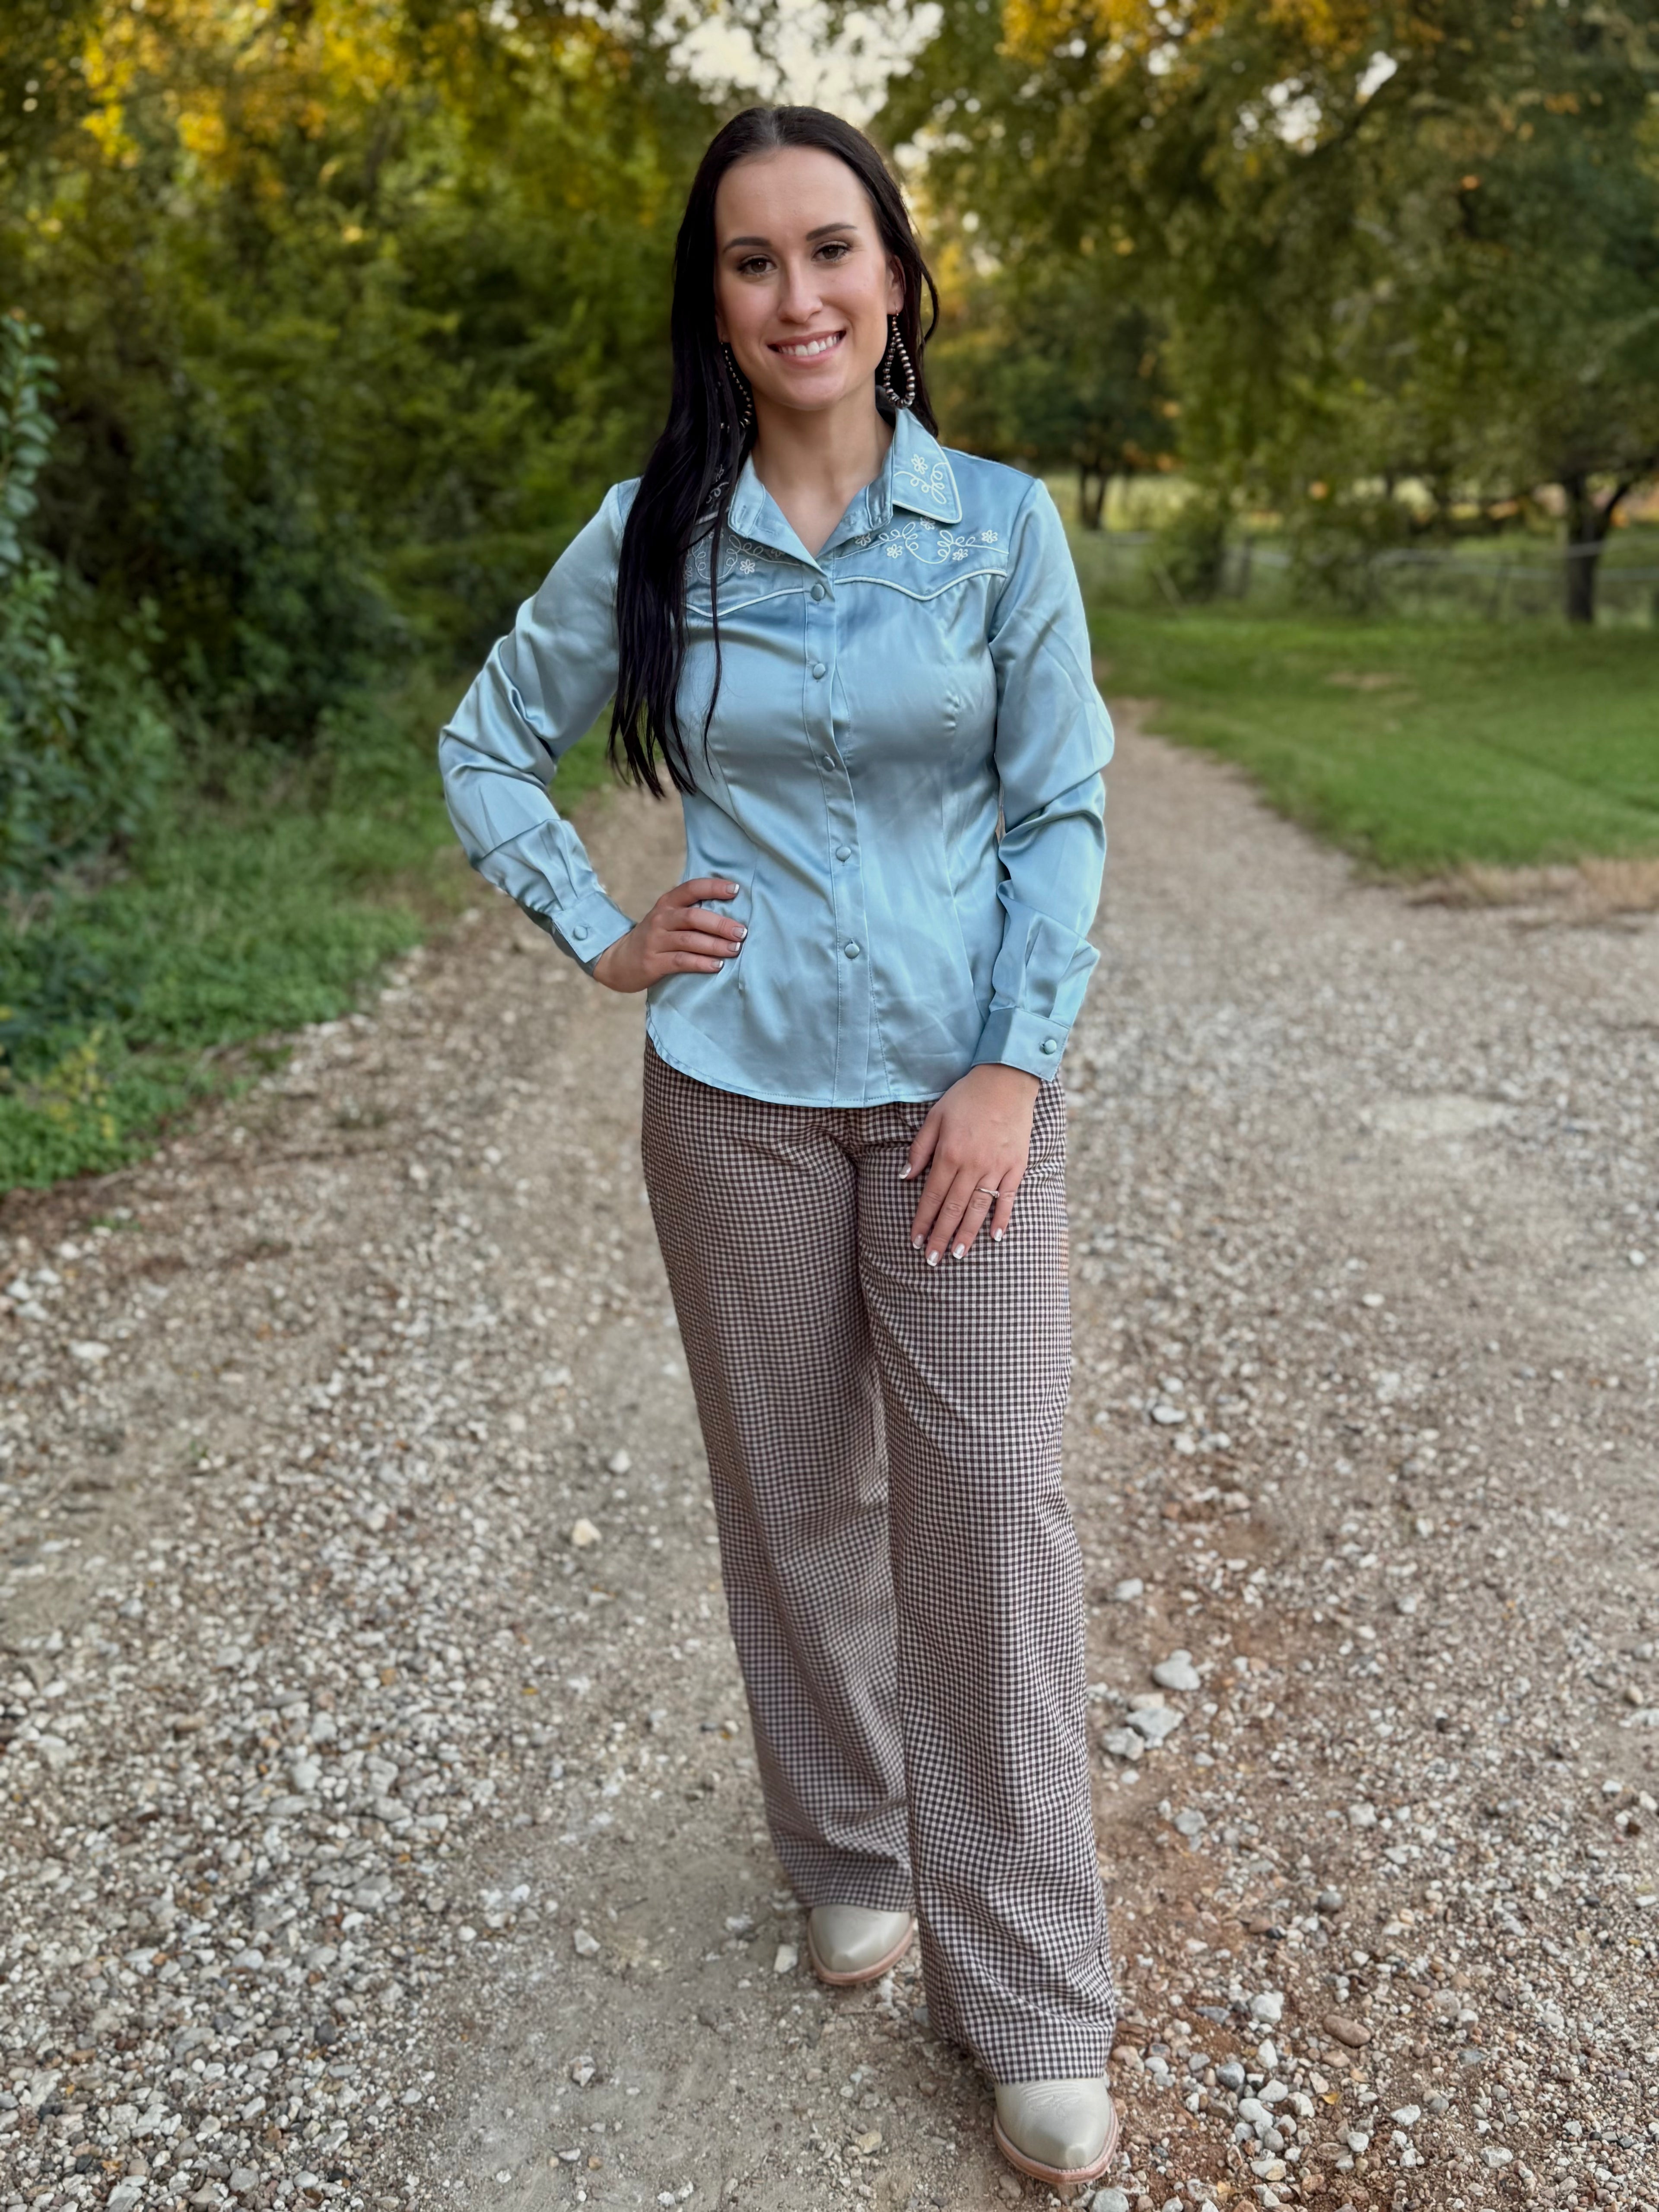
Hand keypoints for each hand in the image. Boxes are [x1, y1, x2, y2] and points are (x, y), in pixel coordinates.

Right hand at [591, 877, 744, 992]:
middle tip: (742, 932)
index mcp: (667, 903)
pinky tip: (717, 965)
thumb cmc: (655, 938)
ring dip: (715, 945)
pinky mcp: (654, 962)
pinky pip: (681, 961)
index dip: (713, 887)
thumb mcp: (668, 919)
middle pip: (693, 917)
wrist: (619, 960)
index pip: (691, 888)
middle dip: (720, 924)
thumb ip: (692, 913)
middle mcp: (661, 919)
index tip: (735, 890)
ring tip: (735, 949)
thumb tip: (733, 913)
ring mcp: (655, 941)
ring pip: (689, 940)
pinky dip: (701, 963)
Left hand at [902, 1062, 1041, 1264]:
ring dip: (967, 1234)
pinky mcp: (1016, 1166)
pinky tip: (996, 1237)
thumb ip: (919, 1149)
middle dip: (941, 1237)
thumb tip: (904, 1177)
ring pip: (979, 1209)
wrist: (1006, 1080)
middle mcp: (972, 1165)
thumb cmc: (966, 1098)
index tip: (915, 1241)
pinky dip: (1002, 1218)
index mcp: (949, 1154)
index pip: (932, 1197)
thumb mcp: (934, 1117)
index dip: (923, 1222)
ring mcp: (997, 1168)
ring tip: (958, 1255)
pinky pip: (1009, 1198)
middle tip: (932, 1260)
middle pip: (953, 1209)